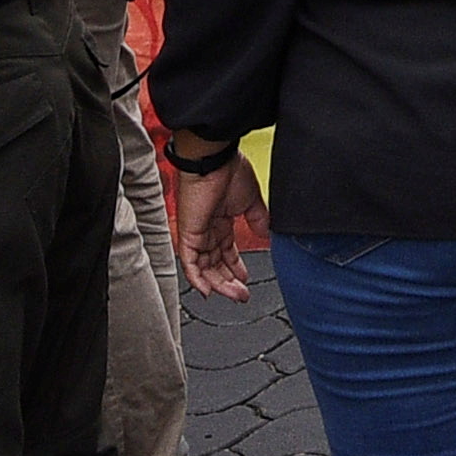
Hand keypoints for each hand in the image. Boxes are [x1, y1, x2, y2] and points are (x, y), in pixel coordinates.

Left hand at [174, 150, 264, 301]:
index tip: (245, 280)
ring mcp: (197, 233)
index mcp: (222, 220)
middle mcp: (208, 229)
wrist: (214, 160)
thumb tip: (267, 235)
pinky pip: (190, 263)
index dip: (236, 268)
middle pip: (216, 264)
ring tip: (235, 295)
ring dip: (219, 284)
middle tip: (242, 295)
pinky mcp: (188, 234)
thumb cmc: (230, 170)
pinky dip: (198, 279)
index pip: (227, 252)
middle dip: (229, 282)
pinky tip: (209, 291)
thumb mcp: (252, 199)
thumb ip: (259, 219)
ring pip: (204, 268)